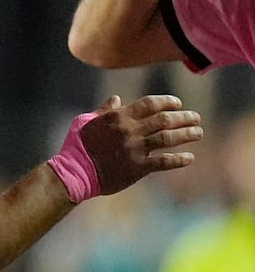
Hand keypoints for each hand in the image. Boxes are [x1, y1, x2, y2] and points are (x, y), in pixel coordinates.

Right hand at [80, 94, 201, 193]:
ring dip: (187, 135)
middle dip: (184, 117)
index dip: (168, 102)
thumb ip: (104, 110)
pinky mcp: (137, 167)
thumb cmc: (76, 146)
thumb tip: (116, 98)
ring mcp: (134, 149)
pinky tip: (190, 158)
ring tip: (198, 133)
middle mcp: (129, 130)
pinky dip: (179, 160)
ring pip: (168, 138)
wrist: (73, 172)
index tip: (178, 104)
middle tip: (195, 118)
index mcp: (118, 117)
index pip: (150, 103)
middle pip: (165, 119)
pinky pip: (164, 162)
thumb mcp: (85, 121)